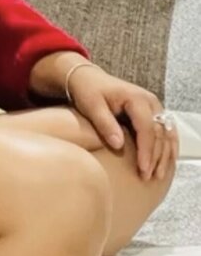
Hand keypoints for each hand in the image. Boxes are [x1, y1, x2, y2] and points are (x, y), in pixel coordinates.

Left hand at [67, 65, 178, 180]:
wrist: (88, 78)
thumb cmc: (88, 91)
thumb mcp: (92, 106)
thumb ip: (105, 124)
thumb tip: (118, 145)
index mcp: (136, 98)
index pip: (147, 128)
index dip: (146, 150)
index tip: (143, 169)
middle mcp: (150, 101)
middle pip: (160, 133)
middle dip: (156, 157)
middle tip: (148, 177)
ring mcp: (154, 106)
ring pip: (167, 133)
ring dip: (165, 155)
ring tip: (157, 175)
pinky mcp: (153, 112)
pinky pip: (166, 131)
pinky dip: (166, 147)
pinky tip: (164, 162)